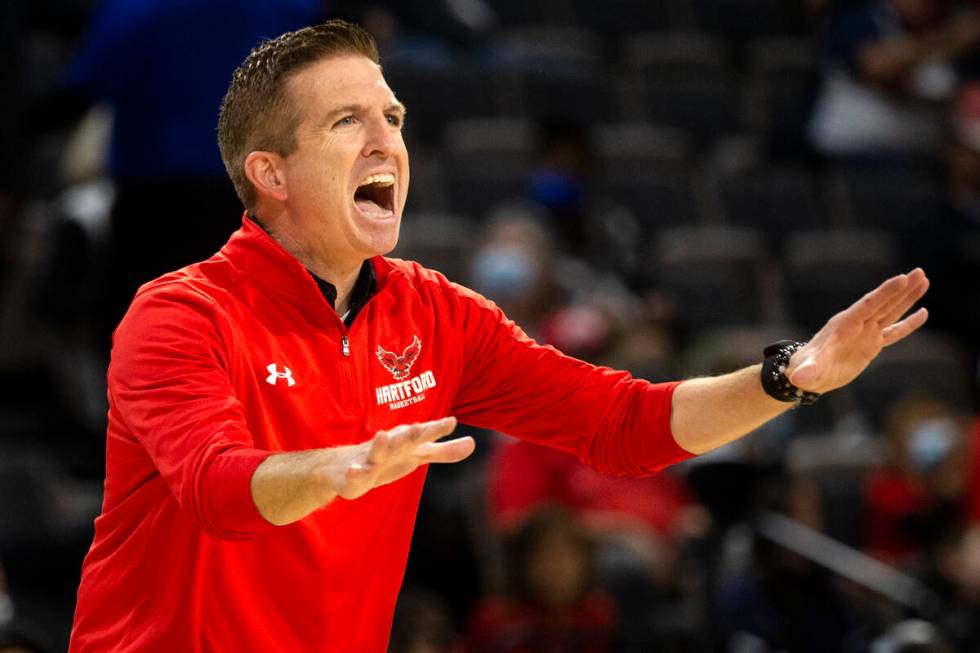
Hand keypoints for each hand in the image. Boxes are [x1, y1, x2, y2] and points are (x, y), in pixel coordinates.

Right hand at [326, 416, 474, 500]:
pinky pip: (355, 473)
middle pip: (401, 438)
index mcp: (406, 442)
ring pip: (376, 451)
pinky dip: (355, 472)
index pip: (424, 434)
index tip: (452, 422)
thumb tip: (473, 443)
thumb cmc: (389, 458)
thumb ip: (445, 451)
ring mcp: (371, 459)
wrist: (345, 466)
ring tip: (383, 435)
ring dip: (380, 444)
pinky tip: (355, 471)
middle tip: (418, 427)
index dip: (437, 428)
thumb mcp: (419, 455)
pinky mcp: (355, 475)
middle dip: (409, 433)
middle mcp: (390, 446)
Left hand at [786, 268, 928, 393]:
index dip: (884, 293)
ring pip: (891, 313)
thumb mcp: (806, 372)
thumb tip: (798, 378)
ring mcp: (865, 333)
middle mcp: (856, 325)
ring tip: (923, 280)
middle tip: (919, 272)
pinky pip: (894, 332)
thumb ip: (806, 372)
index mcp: (843, 325)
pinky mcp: (871, 345)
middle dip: (901, 289)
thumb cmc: (804, 370)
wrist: (807, 374)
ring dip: (907, 298)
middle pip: (883, 304)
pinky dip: (908, 324)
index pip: (867, 305)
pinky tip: (923, 313)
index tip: (902, 278)